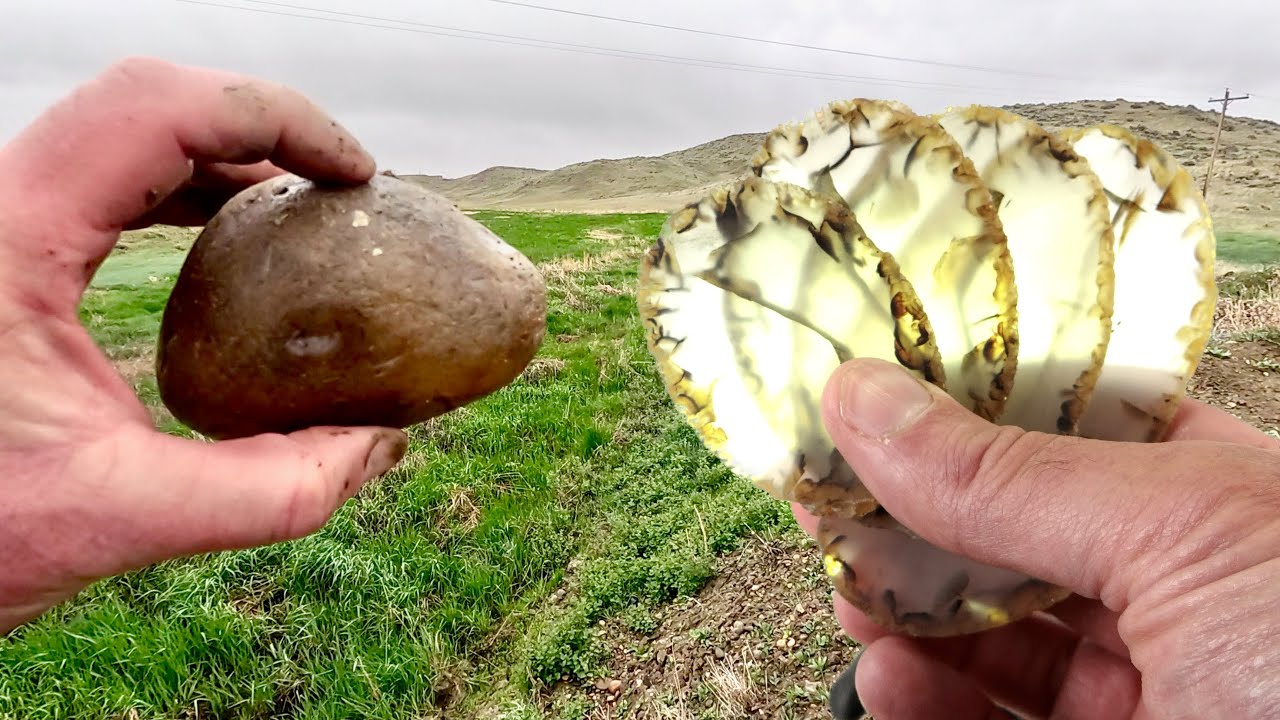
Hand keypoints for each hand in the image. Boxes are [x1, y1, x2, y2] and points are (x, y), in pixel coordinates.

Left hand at [0, 57, 407, 634]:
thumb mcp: (118, 518)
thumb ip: (269, 492)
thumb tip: (378, 446)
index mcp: (11, 236)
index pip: (157, 111)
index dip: (276, 118)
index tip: (355, 174)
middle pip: (147, 104)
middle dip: (263, 129)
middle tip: (343, 190)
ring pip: (126, 133)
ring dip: (226, 156)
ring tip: (305, 213)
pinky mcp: (4, 245)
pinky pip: (107, 180)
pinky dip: (185, 191)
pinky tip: (234, 244)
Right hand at [794, 358, 1279, 719]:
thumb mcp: (1182, 535)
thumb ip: (1008, 473)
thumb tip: (866, 396)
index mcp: (1227, 501)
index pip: (1072, 423)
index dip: (967, 400)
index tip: (871, 388)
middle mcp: (1184, 592)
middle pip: (1011, 530)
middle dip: (916, 515)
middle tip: (831, 500)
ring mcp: (1145, 690)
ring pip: (988, 634)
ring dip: (905, 613)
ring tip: (852, 599)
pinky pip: (988, 717)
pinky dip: (922, 700)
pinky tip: (889, 683)